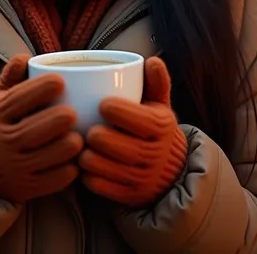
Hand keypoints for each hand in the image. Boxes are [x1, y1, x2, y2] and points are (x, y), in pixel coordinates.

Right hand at [0, 55, 82, 202]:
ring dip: (67, 146)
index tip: (60, 81)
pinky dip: (66, 172)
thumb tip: (27, 56)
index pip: (19, 99)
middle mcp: (3, 140)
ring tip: (78, 138)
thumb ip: (10, 76)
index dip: (41, 88)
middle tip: (73, 113)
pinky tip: (74, 161)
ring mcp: (14, 167)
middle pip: (34, 130)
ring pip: (46, 156)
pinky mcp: (25, 188)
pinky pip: (51, 181)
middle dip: (57, 119)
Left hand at [80, 57, 187, 206]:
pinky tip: (85, 165)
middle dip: (93, 133)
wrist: (174, 175)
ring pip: (99, 164)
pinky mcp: (129, 196)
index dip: (112, 108)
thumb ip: (157, 83)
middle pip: (109, 142)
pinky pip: (98, 185)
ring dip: (85, 154)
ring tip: (82, 145)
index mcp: (161, 127)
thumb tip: (152, 60)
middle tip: (87, 127)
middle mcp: (153, 154)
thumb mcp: (162, 107)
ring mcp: (141, 178)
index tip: (101, 103)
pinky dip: (87, 174)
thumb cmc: (156, 132)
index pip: (133, 116)